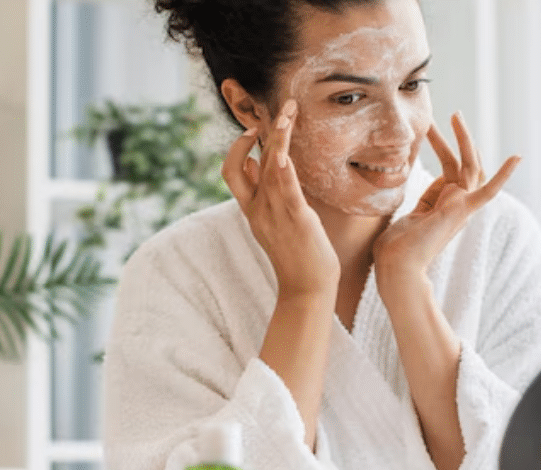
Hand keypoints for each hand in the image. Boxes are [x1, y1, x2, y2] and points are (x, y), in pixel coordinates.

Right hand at [222, 99, 339, 298]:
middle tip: (278, 109)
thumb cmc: (297, 255)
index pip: (233, 170)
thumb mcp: (275, 221)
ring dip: (277, 138)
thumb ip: (265, 195)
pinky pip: (285, 190)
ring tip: (289, 113)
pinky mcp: (296, 219)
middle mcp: (257, 209)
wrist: (306, 289)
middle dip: (255, 133)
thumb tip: (256, 164)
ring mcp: (274, 214)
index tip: (254, 130)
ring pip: (268, 168)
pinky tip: (283, 153)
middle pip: (242, 163)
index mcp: (251, 209)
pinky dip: (282, 169)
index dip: (238, 147)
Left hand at [372, 112, 520, 294]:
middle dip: (453, 138)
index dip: (442, 147)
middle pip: (462, 164)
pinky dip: (504, 175)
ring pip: (470, 167)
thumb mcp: (404, 215)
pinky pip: (488, 190)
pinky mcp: (462, 210)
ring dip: (464, 140)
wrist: (396, 266)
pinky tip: (518, 157)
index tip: (428, 128)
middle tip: (446, 115)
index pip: (449, 170)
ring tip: (454, 115)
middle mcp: (456, 205)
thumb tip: (401, 189)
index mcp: (443, 206)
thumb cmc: (394, 248)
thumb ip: (414, 202)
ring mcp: (461, 207)